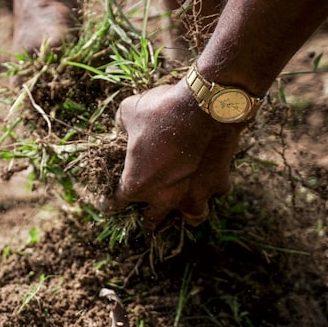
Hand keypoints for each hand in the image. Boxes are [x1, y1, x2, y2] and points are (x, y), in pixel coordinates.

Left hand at [104, 80, 243, 229]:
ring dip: (187, 212)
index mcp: (137, 185)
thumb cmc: (162, 111)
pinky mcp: (219, 183)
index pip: (116, 204)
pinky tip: (210, 178)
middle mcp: (166, 197)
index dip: (109, 203)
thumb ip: (122, 124)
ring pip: (192, 217)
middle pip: (152, 220)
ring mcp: (195, 194)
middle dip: (146, 216)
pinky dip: (212, 187)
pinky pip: (217, 192)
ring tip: (184, 204)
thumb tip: (121, 125)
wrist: (206, 106)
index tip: (108, 203)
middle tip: (144, 209)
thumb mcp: (129, 111)